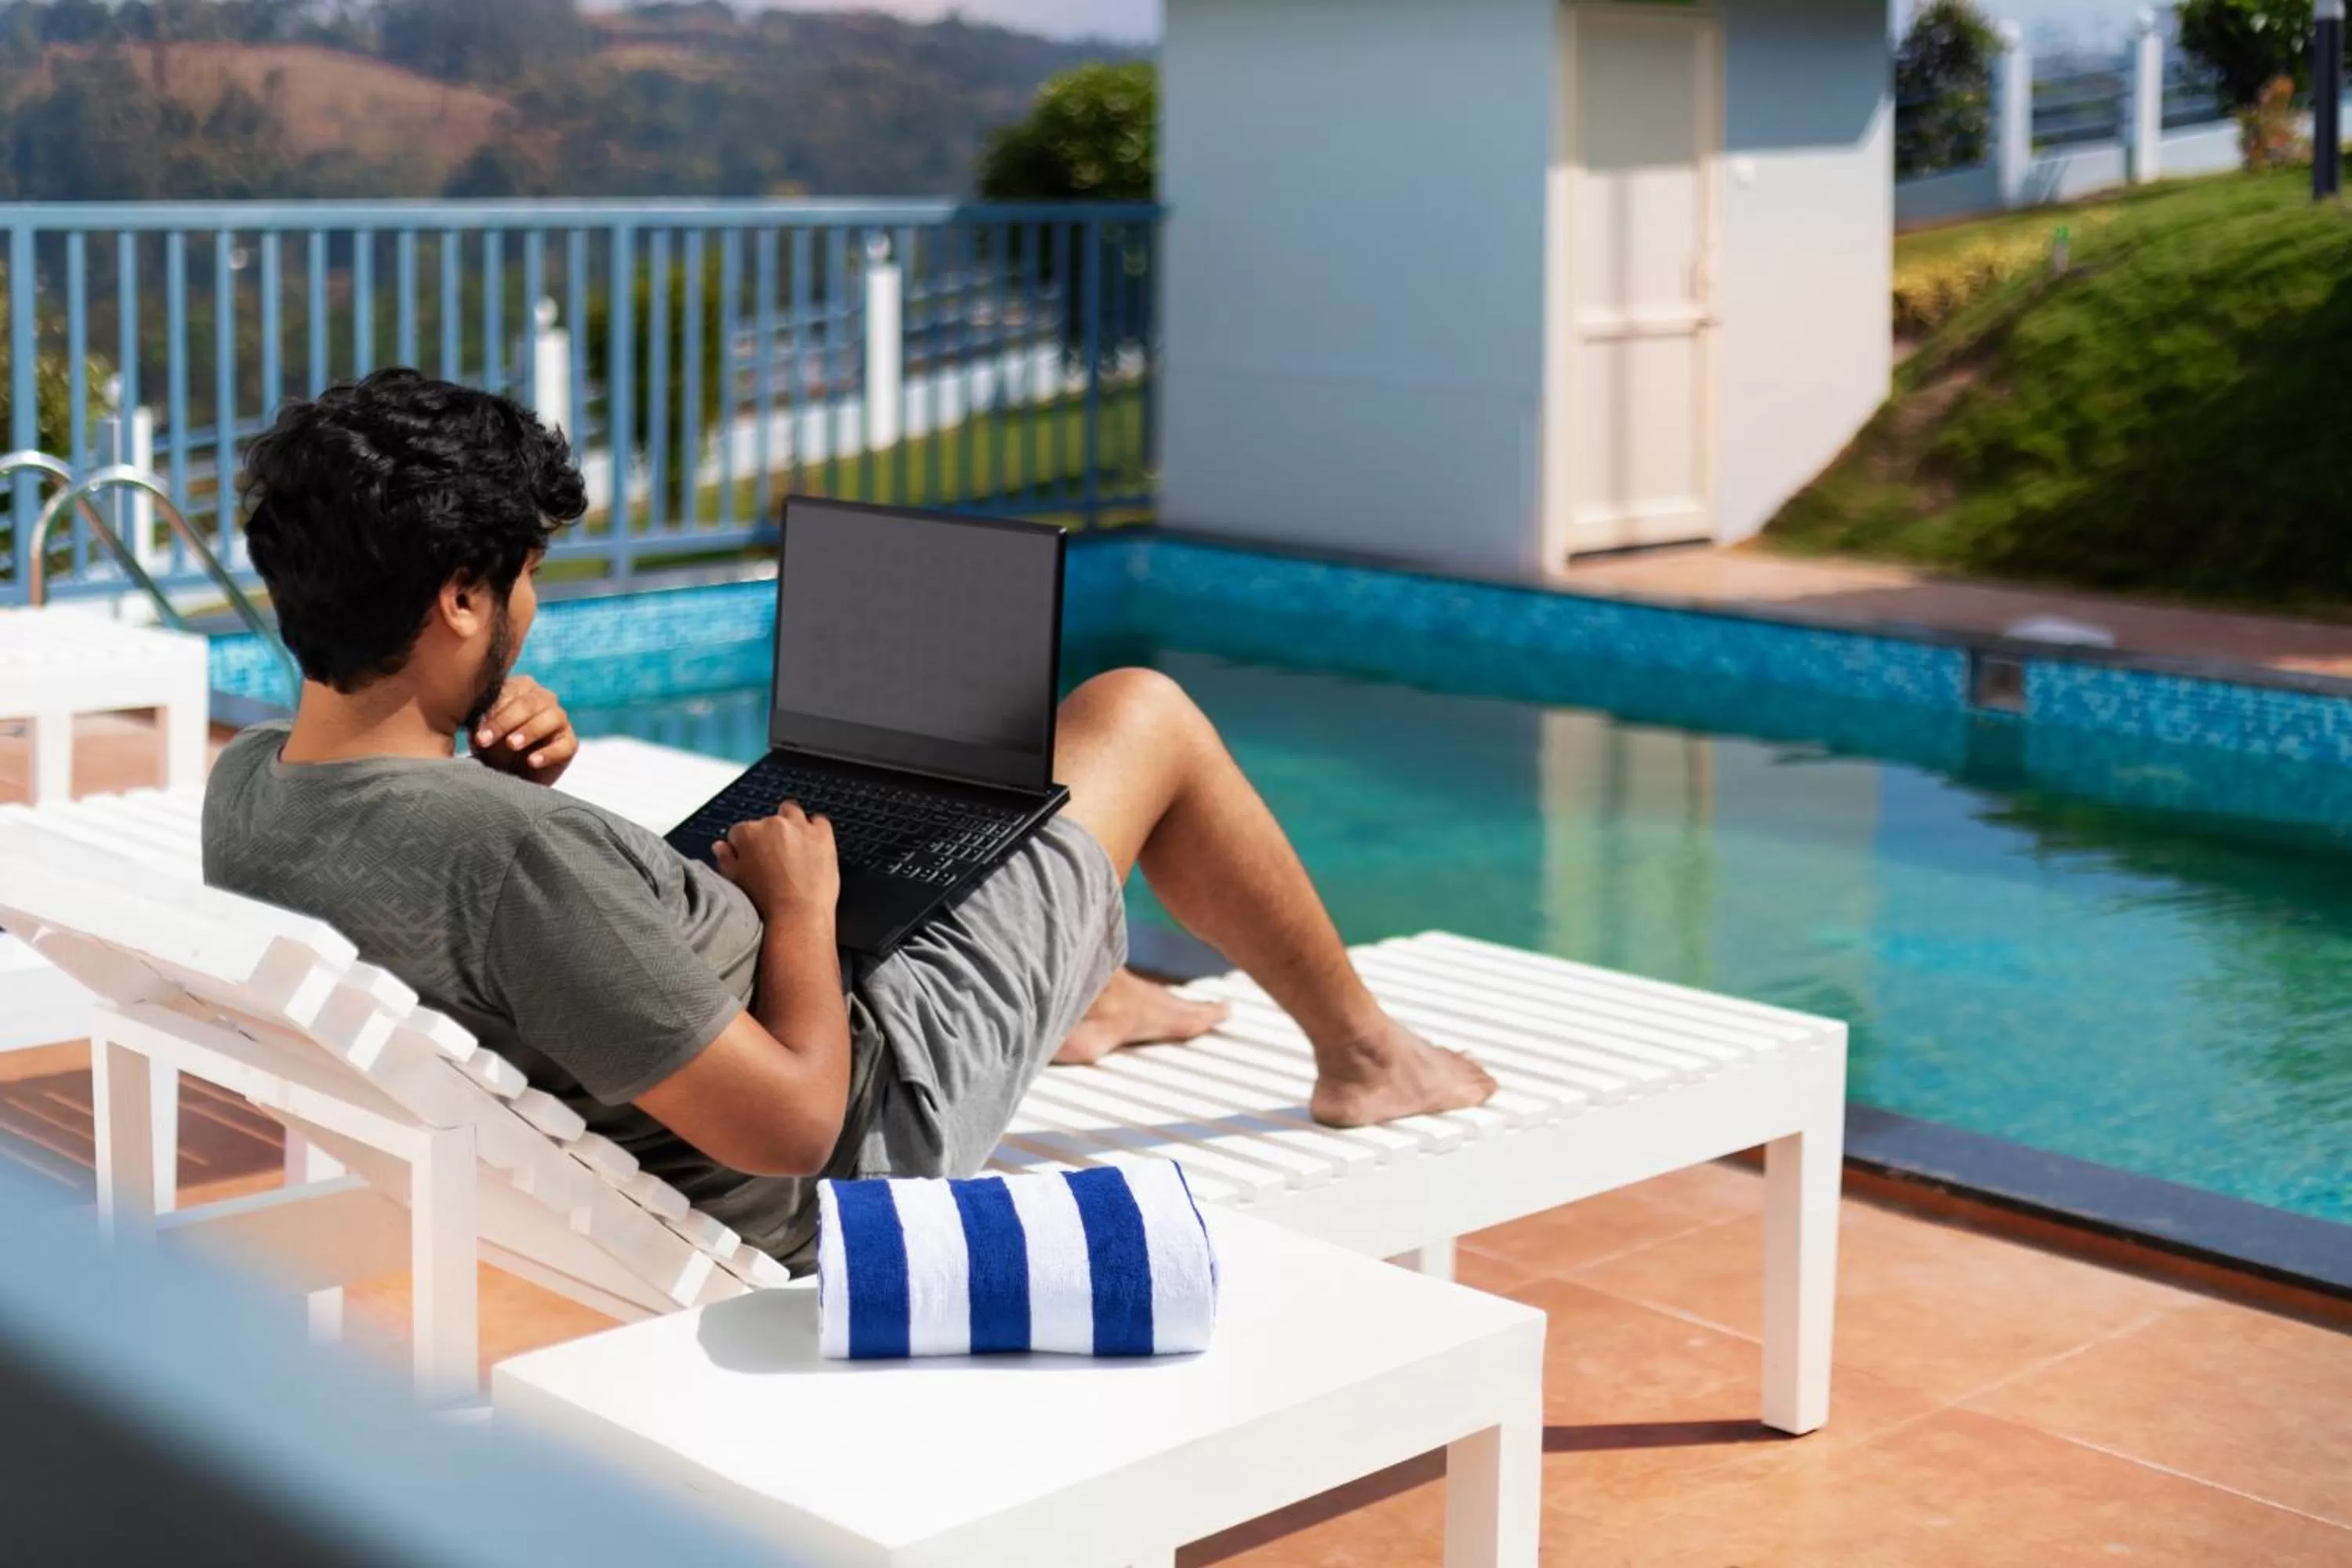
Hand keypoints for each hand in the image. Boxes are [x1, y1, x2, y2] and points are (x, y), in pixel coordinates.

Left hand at [472, 676, 577, 785]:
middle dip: (506, 722)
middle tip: (487, 740)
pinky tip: (532, 762)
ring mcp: (559, 719)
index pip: (511, 692)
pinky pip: (565, 744)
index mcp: (520, 688)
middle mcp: (543, 698)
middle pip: (529, 703)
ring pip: (552, 717)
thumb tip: (480, 718)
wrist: (509, 774)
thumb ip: (481, 720)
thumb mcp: (482, 732)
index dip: (493, 713)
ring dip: (530, 731)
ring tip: (512, 745)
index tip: (478, 734)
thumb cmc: (493, 746)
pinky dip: (549, 753)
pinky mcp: (570, 742)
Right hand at [713, 802, 839, 922]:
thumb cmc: (766, 903)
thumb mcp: (735, 881)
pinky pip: (818, 821)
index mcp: (748, 833)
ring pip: (791, 813)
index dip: (746, 846)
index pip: (741, 831)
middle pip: (767, 822)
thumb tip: (720, 846)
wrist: (798, 916)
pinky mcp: (822, 834)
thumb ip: (725, 859)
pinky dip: (815, 830)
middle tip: (774, 858)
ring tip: (793, 848)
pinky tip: (812, 846)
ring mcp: (800, 827)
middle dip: (768, 836)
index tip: (753, 858)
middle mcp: (773, 824)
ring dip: (790, 825)